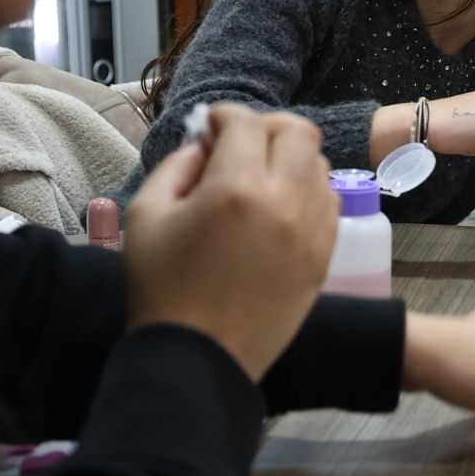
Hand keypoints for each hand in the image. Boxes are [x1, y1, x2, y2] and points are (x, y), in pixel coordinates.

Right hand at [124, 105, 338, 381]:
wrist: (197, 359)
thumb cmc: (161, 289)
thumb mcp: (146, 215)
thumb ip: (176, 166)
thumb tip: (203, 144)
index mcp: (236, 190)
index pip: (246, 123)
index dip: (223, 116)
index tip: (208, 128)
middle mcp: (284, 203)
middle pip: (298, 131)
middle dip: (266, 127)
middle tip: (238, 144)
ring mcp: (311, 231)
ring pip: (318, 165)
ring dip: (289, 159)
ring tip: (258, 178)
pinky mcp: (324, 257)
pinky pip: (328, 203)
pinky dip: (306, 192)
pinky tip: (277, 208)